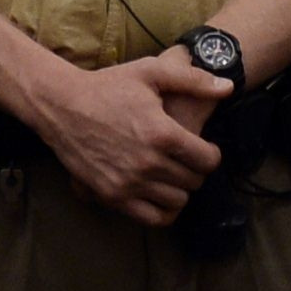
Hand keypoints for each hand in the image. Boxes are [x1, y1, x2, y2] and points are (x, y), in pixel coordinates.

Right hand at [22, 48, 230, 226]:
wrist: (62, 106)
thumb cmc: (108, 86)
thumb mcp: (150, 73)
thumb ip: (192, 80)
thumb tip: (228, 87)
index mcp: (162, 134)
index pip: (208, 160)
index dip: (211, 154)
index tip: (203, 148)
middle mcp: (149, 163)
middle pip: (194, 181)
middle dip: (195, 170)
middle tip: (185, 158)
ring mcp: (130, 183)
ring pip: (177, 201)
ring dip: (180, 188)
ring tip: (171, 173)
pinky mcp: (113, 196)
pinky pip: (154, 218)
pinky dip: (163, 210)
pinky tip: (159, 193)